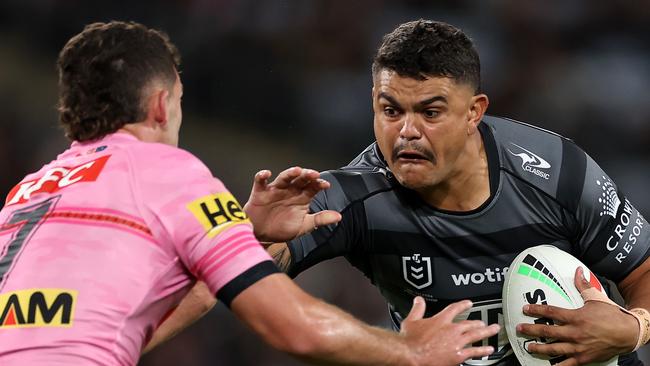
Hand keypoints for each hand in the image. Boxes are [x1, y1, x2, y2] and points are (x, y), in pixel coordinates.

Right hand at [243, 167, 341, 241]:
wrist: (262, 236)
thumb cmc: (282, 229)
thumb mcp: (304, 226)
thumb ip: (320, 219)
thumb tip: (339, 217)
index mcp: (302, 197)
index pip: (313, 187)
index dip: (319, 184)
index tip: (325, 185)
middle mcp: (290, 190)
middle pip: (300, 179)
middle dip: (307, 175)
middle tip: (314, 174)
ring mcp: (275, 190)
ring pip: (284, 177)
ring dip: (290, 173)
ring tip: (297, 171)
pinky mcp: (260, 192)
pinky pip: (260, 181)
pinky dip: (262, 176)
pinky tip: (267, 174)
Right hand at [400, 297, 499, 365]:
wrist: (412, 355)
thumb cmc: (410, 341)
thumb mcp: (411, 321)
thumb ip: (417, 309)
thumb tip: (418, 300)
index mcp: (440, 320)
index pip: (454, 309)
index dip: (463, 305)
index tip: (469, 303)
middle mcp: (451, 330)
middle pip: (468, 323)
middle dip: (477, 321)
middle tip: (483, 321)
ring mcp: (456, 342)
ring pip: (475, 335)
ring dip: (486, 332)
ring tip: (493, 330)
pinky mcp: (458, 355)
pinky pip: (474, 352)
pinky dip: (483, 350)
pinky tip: (489, 349)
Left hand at [517, 267, 637, 365]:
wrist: (628, 333)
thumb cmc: (612, 316)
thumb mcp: (596, 298)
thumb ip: (583, 286)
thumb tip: (578, 271)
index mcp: (576, 317)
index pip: (551, 313)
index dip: (536, 310)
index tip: (525, 309)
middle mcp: (575, 333)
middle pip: (548, 332)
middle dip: (531, 330)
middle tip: (520, 329)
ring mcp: (578, 347)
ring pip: (554, 349)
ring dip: (539, 348)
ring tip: (529, 347)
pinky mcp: (583, 358)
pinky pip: (567, 364)